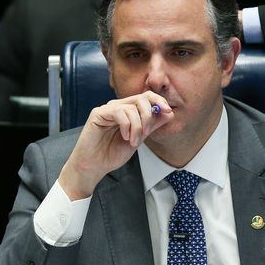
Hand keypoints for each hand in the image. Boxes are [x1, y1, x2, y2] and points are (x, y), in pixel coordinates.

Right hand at [58, 91, 173, 199]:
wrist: (94, 166)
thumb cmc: (112, 154)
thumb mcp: (138, 139)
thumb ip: (152, 125)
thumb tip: (169, 113)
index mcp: (128, 110)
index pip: (147, 97)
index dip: (159, 101)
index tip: (169, 112)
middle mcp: (118, 106)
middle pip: (141, 98)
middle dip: (149, 115)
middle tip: (147, 132)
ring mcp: (107, 109)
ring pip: (131, 107)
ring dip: (137, 126)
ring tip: (133, 141)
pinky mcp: (98, 114)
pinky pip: (119, 112)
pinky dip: (126, 126)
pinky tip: (124, 137)